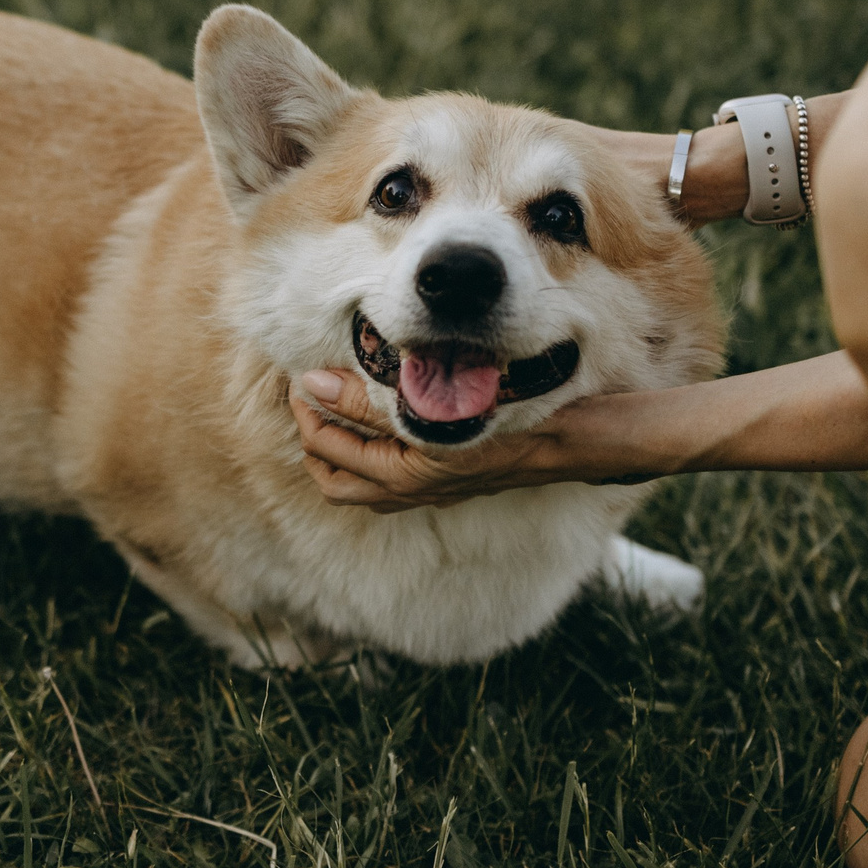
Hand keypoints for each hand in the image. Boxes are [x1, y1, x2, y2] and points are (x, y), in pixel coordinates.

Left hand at [290, 369, 568, 510]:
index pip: (326, 448)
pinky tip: (380, 424)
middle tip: (310, 399)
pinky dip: (370, 456)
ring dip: (341, 452)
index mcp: (400, 476)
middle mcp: (410, 492)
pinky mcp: (445, 481)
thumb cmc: (505, 418)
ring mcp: (428, 491)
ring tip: (335, 410)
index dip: (306, 410)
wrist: (564, 442)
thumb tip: (314, 384)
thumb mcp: (429, 406)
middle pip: (336, 482)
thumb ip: (366, 399)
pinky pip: (390, 481)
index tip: (302, 375)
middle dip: (314, 441)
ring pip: (363, 485)